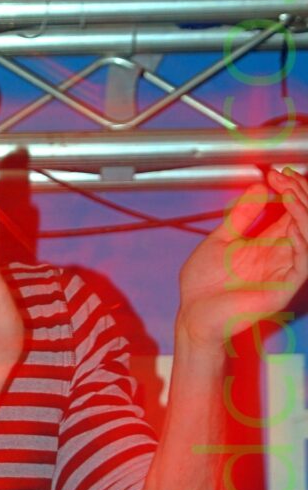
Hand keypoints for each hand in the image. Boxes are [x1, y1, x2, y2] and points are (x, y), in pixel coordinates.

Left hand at [178, 168, 307, 348]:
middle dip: (299, 196)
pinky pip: (303, 262)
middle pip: (304, 222)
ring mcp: (283, 273)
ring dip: (303, 213)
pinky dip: (302, 240)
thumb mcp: (220, 240)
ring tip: (291, 194)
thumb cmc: (203, 286)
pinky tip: (292, 223)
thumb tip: (259, 187)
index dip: (289, 192)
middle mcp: (279, 257)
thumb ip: (241, 216)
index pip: (291, 214)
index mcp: (266, 245)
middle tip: (286, 178)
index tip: (276, 174)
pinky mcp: (283, 289)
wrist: (193, 315)